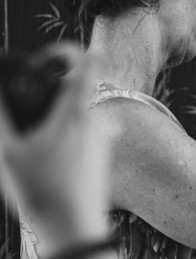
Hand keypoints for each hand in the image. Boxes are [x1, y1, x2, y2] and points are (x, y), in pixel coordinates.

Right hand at [0, 43, 107, 249]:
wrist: (74, 228)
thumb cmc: (42, 192)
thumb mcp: (8, 153)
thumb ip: (2, 117)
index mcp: (75, 112)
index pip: (89, 62)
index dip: (68, 50)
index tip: (47, 57)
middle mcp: (95, 120)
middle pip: (78, 87)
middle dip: (52, 90)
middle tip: (29, 105)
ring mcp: (102, 137)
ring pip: (80, 111)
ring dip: (58, 114)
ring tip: (35, 138)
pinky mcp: (103, 153)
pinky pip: (84, 130)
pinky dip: (66, 132)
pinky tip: (48, 154)